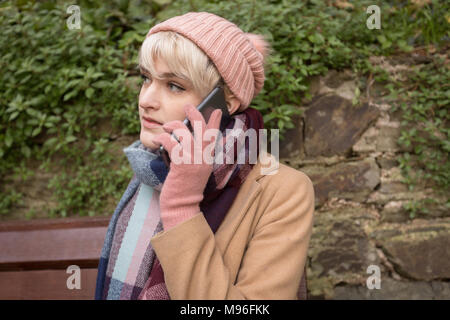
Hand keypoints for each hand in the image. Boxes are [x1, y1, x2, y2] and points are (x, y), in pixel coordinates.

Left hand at [151, 104, 222, 230]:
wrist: (182, 205)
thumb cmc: (187, 189)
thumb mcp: (198, 172)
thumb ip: (200, 157)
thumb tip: (192, 142)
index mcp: (208, 159)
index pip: (215, 136)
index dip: (215, 122)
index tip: (217, 111)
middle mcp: (203, 157)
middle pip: (202, 129)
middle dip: (195, 114)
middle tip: (188, 106)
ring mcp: (192, 160)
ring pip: (184, 132)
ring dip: (173, 125)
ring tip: (166, 126)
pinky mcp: (180, 163)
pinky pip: (171, 142)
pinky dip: (162, 138)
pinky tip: (158, 139)